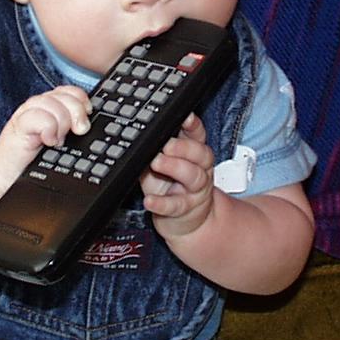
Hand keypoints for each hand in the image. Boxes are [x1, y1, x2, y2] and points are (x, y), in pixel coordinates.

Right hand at [0, 86, 91, 188]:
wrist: (10, 176)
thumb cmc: (36, 162)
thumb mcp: (62, 144)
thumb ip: (73, 130)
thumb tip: (89, 126)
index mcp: (53, 108)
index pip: (71, 91)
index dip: (82, 99)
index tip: (88, 115)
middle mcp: (40, 107)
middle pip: (65, 95)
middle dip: (77, 112)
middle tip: (78, 131)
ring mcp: (27, 114)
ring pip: (51, 102)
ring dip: (61, 122)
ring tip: (58, 140)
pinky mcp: (17, 125)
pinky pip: (36, 115)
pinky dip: (48, 128)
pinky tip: (48, 141)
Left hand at [141, 114, 216, 240]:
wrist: (187, 222)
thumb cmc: (171, 187)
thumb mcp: (163, 165)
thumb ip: (154, 151)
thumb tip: (139, 139)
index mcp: (194, 153)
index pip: (197, 135)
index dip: (193, 125)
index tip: (185, 116)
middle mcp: (200, 169)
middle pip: (200, 153)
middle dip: (184, 146)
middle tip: (166, 144)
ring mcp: (195, 190)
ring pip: (193, 176)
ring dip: (174, 167)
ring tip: (156, 163)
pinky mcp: (185, 210)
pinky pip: (175, 205)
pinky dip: (161, 203)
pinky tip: (149, 201)